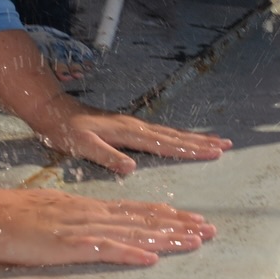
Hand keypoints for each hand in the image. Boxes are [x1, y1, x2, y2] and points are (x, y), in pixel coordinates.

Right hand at [0, 187, 215, 266]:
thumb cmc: (9, 215)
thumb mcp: (51, 210)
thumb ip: (74, 216)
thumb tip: (92, 224)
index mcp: (88, 207)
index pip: (136, 210)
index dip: (166, 214)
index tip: (191, 218)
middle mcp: (92, 214)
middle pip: (145, 219)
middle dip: (179, 225)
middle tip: (210, 229)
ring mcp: (82, 229)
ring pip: (135, 232)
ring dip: (167, 238)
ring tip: (195, 241)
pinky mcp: (69, 245)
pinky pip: (106, 250)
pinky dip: (131, 253)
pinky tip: (152, 259)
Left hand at [30, 96, 232, 175]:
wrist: (53, 110)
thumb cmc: (65, 131)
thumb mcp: (81, 145)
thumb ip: (106, 156)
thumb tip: (131, 168)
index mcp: (129, 133)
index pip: (166, 144)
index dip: (190, 150)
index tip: (213, 152)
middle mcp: (137, 127)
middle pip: (176, 136)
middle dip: (202, 142)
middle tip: (226, 145)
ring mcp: (135, 125)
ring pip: (171, 133)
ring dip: (195, 138)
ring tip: (216, 141)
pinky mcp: (130, 127)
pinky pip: (162, 133)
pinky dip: (179, 136)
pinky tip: (184, 140)